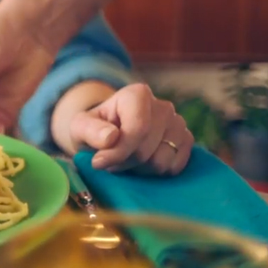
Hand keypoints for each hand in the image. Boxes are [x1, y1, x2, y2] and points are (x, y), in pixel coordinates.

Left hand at [69, 83, 193, 175]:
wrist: (108, 135)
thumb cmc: (94, 130)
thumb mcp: (80, 127)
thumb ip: (90, 130)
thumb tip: (110, 138)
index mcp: (138, 94)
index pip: (138, 129)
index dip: (118, 151)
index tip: (98, 162)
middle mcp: (163, 106)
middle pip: (146, 150)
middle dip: (124, 161)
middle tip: (111, 159)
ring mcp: (178, 124)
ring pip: (161, 162)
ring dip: (139, 169)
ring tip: (126, 159)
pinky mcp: (187, 142)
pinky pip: (174, 168)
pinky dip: (155, 172)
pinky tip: (142, 162)